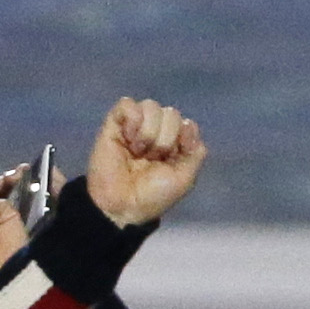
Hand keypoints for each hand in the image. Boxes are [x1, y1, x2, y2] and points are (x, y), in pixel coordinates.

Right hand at [82, 98, 206, 229]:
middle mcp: (156, 132)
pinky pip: (126, 104)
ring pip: (151, 106)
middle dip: (165, 139)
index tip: (173, 157)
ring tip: (138, 151)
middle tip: (152, 159)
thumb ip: (196, 152)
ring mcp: (134, 126)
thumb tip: (190, 125)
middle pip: (171, 113)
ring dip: (149, 132)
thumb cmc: (153, 195)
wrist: (122, 204)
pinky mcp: (113, 125)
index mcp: (175, 144)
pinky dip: (132, 119)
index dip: (183, 138)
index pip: (186, 123)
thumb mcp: (185, 177)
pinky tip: (127, 139)